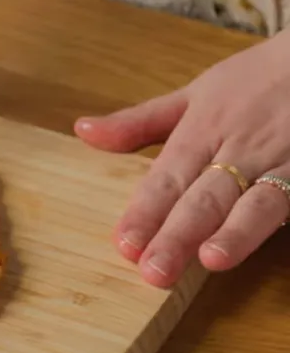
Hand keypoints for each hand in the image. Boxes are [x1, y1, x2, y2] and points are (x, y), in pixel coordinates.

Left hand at [74, 30, 289, 287]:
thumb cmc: (257, 80)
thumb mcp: (195, 94)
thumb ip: (139, 123)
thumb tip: (82, 131)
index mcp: (202, 131)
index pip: (167, 179)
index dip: (146, 213)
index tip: (124, 245)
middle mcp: (241, 149)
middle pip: (206, 197)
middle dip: (179, 234)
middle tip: (154, 272)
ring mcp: (285, 161)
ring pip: (260, 200)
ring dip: (237, 231)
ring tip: (213, 260)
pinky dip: (286, 220)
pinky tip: (277, 242)